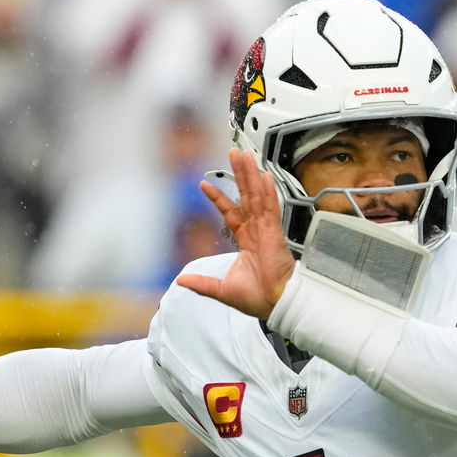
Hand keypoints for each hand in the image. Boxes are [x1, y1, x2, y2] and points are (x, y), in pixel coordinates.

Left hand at [177, 148, 295, 319]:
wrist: (275, 303)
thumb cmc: (258, 298)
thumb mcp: (221, 289)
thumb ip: (202, 282)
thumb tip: (181, 280)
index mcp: (246, 241)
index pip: (230, 212)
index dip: (218, 198)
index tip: (204, 184)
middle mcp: (256, 231)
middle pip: (245, 196)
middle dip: (239, 174)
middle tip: (234, 153)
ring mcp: (266, 229)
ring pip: (256, 196)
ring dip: (250, 175)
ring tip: (245, 155)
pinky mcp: (275, 232)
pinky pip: (270, 207)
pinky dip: (267, 191)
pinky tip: (264, 175)